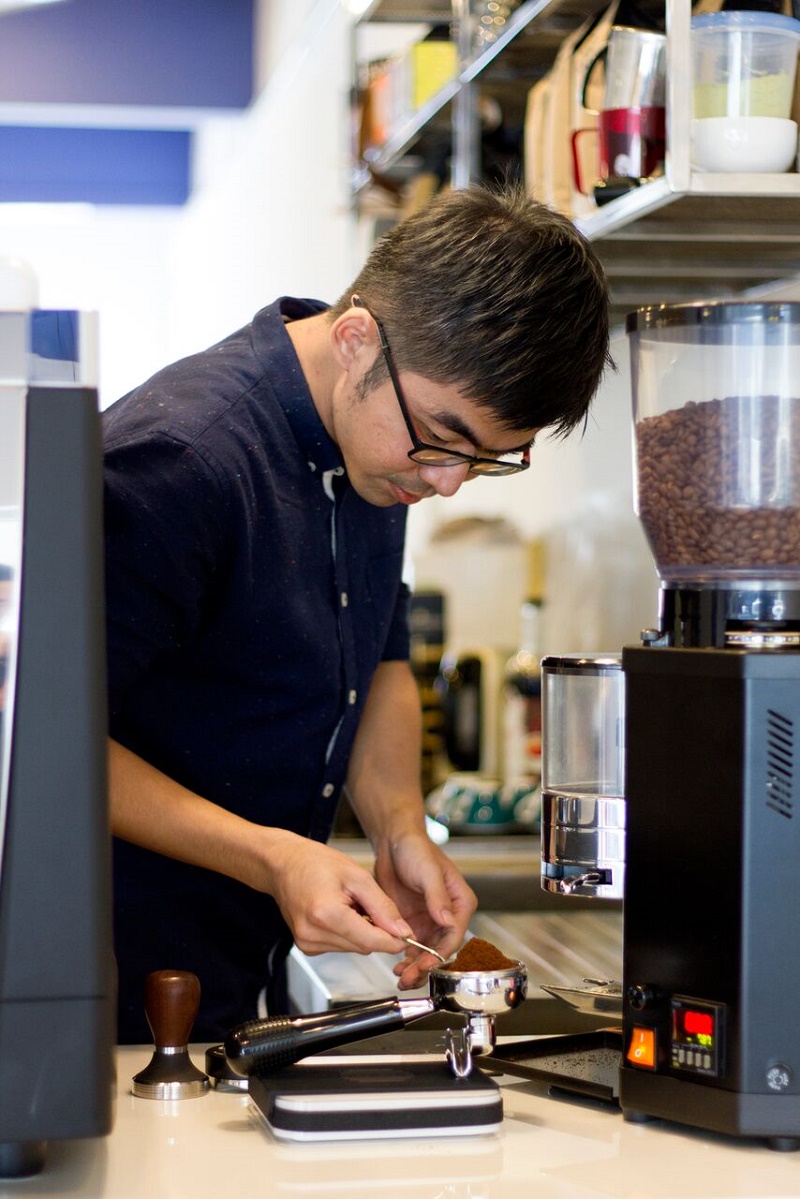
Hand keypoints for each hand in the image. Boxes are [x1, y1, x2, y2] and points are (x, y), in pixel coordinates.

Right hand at [262, 830, 420, 957]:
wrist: (282, 864)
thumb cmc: (315, 862)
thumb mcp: (357, 876)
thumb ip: (382, 906)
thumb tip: (402, 931)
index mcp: (326, 914)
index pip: (372, 941)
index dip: (395, 940)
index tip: (409, 935)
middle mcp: (313, 934)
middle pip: (364, 947)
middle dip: (377, 931)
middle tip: (373, 905)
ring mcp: (307, 943)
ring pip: (354, 948)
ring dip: (362, 931)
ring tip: (352, 905)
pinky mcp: (307, 947)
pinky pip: (340, 946)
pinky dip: (348, 932)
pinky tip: (341, 913)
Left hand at [372, 829, 476, 989]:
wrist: (393, 843)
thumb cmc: (416, 849)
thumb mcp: (428, 871)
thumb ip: (437, 896)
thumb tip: (447, 920)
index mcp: (459, 902)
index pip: (454, 934)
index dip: (439, 953)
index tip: (425, 964)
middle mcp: (446, 915)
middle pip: (440, 949)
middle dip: (426, 966)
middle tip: (410, 977)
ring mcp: (428, 921)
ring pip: (425, 952)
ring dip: (415, 967)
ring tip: (402, 977)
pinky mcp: (411, 922)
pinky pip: (410, 946)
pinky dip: (404, 958)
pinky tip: (396, 965)